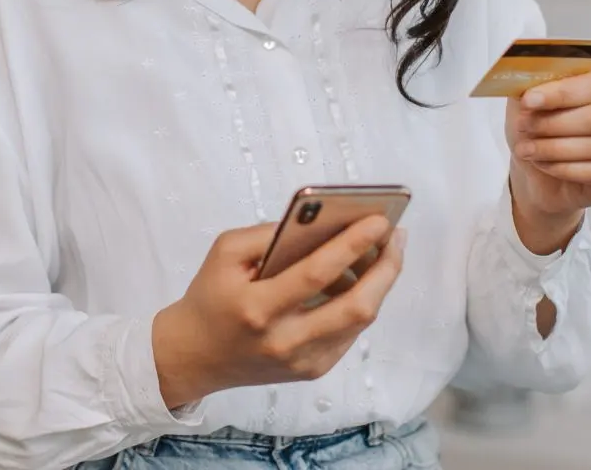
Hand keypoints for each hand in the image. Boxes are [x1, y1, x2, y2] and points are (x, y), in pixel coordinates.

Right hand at [151, 216, 404, 409]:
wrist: (195, 356)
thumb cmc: (211, 296)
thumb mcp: (225, 252)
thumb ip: (268, 234)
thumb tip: (321, 220)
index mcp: (258, 308)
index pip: (317, 274)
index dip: (353, 245)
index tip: (380, 219)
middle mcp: (284, 341)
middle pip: (356, 307)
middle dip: (385, 268)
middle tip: (396, 235)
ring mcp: (303, 361)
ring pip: (360, 321)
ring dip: (378, 282)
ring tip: (382, 250)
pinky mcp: (313, 371)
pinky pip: (351, 332)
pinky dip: (361, 301)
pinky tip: (360, 278)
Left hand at [507, 66, 590, 249]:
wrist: (542, 170)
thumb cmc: (543, 126)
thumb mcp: (531, 99)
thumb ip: (533, 82)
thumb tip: (527, 75)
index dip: (560, 93)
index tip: (528, 100)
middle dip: (553, 123)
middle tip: (523, 126)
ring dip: (554, 148)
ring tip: (526, 149)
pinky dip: (565, 169)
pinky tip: (544, 164)